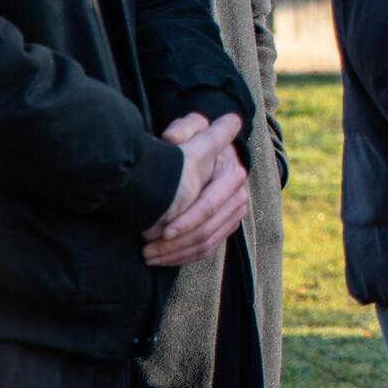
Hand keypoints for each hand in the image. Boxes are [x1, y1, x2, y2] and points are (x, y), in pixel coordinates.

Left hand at [143, 114, 247, 265]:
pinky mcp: (229, 224)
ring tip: (150, 257)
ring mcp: (236, 211)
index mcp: (231, 172)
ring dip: (177, 254)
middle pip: (208, 228)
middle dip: (176, 244)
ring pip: (208, 242)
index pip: (209, 203)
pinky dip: (186, 257)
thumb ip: (184, 129)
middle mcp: (239, 194)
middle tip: (148, 250)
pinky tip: (163, 259)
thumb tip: (173, 138)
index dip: (187, 220)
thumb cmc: (193, 141)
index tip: (163, 231)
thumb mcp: (189, 128)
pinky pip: (210, 248)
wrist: (207, 152)